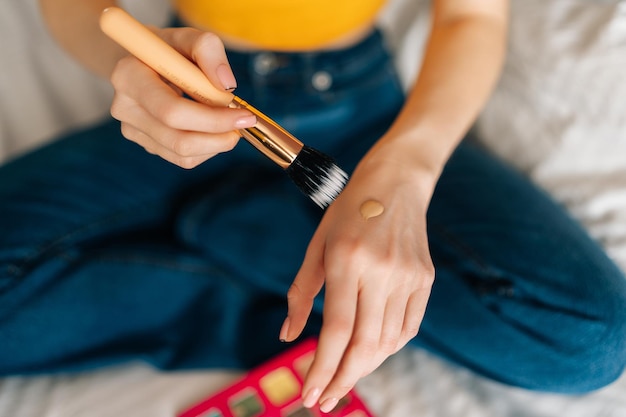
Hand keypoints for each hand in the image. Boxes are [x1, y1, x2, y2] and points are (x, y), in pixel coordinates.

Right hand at [108, 27, 256, 167]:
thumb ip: (208, 50)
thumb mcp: (188, 37)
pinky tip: (213, 128)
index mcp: (129, 77)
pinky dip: (207, 148)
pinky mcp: (147, 145)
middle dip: (220, 136)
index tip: (245, 114)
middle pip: (179, 140)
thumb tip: (227, 85)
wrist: (144, 62)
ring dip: (217, 143)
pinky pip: (184, 159)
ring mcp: (133, 131)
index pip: (172, 112)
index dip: (213, 119)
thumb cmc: (170, 49)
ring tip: (229, 121)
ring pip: (184, 155)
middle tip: (245, 123)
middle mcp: (125, 109)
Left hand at [280, 148, 436, 411]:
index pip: (337, 331)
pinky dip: (386, 348)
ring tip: (342, 377)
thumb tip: (288, 336)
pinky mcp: (424, 280)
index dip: (323, 369)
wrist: (396, 183)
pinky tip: (368, 353)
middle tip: (325, 401)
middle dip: (342, 380)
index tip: (310, 396)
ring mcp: (408, 277)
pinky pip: (406, 329)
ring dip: (363, 367)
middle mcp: (381, 270)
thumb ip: (301, 293)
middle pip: (365, 346)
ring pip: (387, 342)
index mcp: (347, 259)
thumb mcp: (316, 245)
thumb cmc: (347, 211)